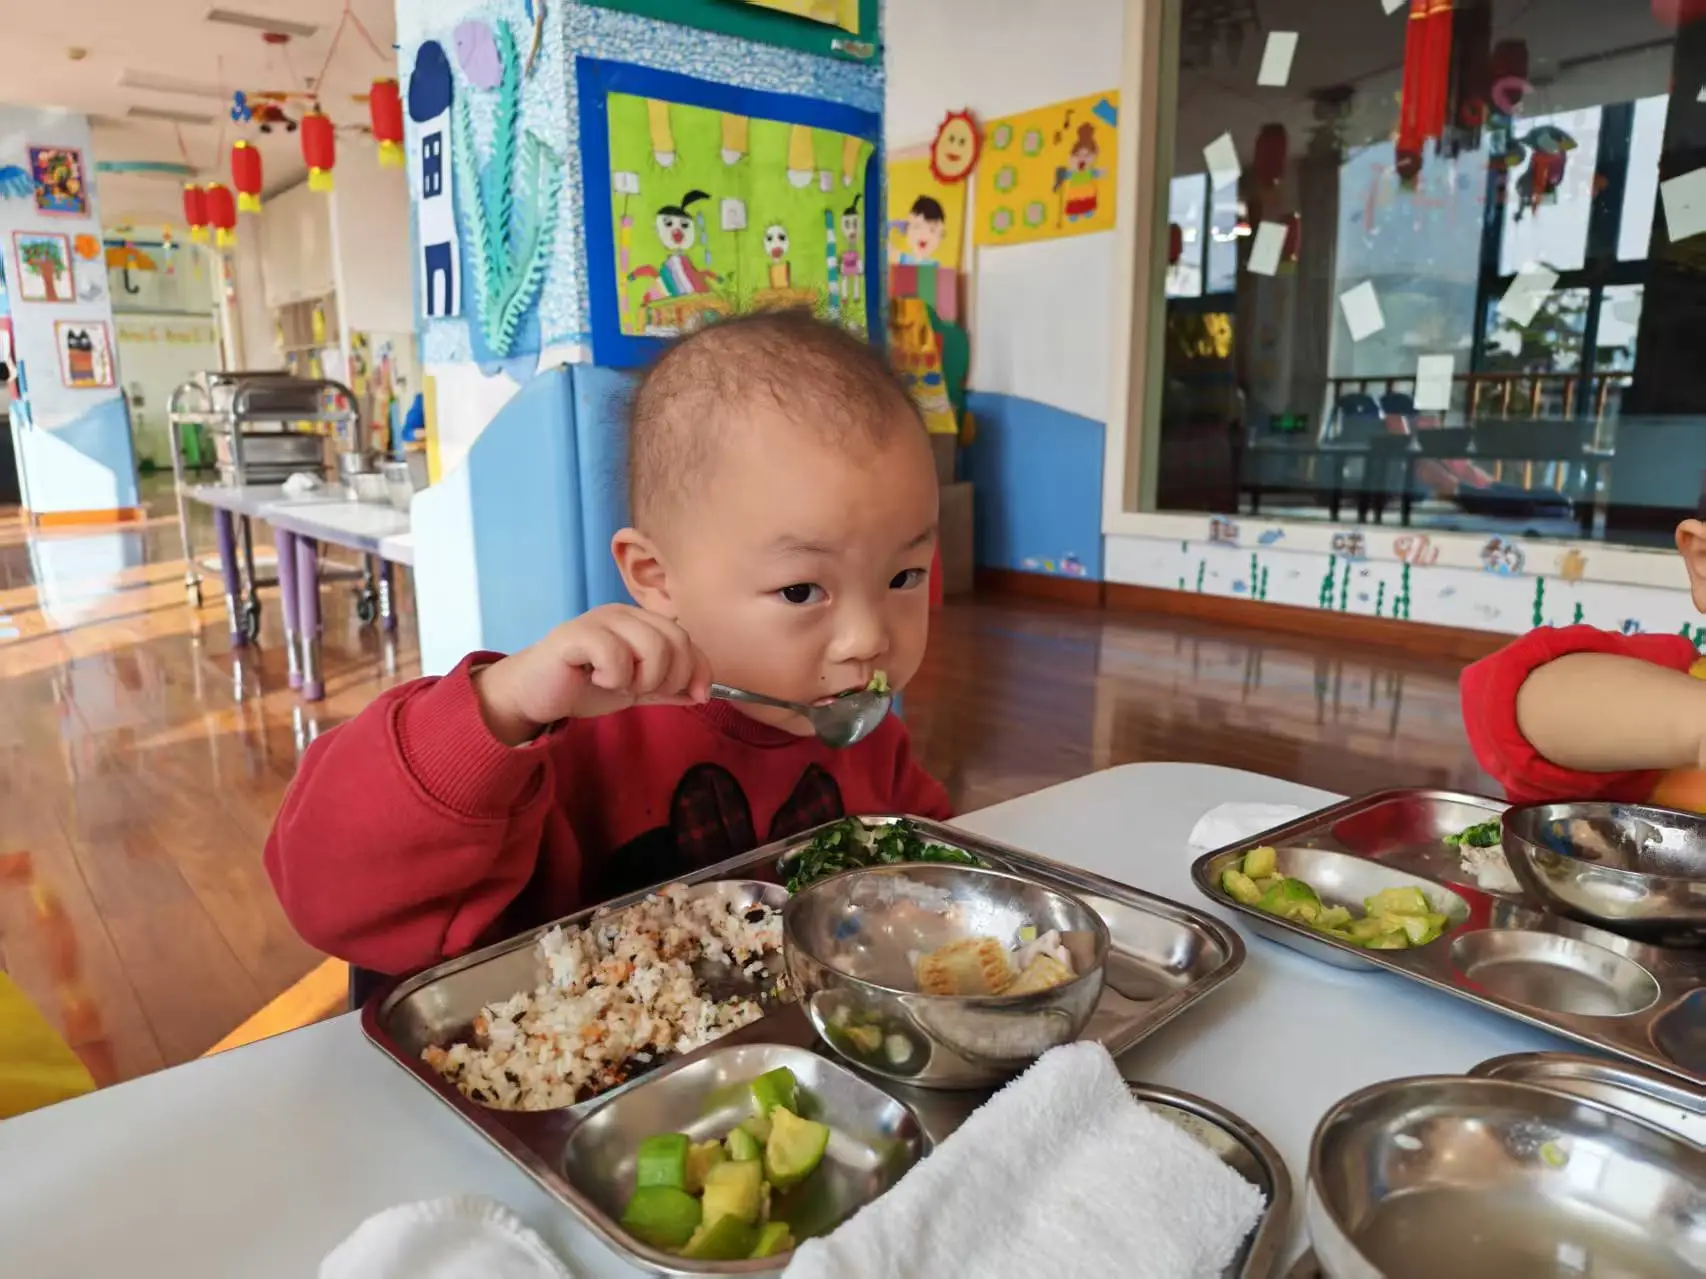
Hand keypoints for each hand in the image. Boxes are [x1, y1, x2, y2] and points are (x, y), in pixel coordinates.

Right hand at [474, 605, 711, 745]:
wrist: (535, 695)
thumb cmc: (583, 686)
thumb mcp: (635, 690)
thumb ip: (668, 690)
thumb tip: (702, 693)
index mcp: (641, 622)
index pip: (687, 638)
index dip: (700, 669)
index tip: (699, 697)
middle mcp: (624, 614)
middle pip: (676, 640)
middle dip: (669, 677)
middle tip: (642, 690)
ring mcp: (600, 620)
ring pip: (652, 646)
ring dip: (642, 679)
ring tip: (618, 685)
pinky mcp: (577, 633)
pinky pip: (616, 654)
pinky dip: (614, 676)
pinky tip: (597, 679)